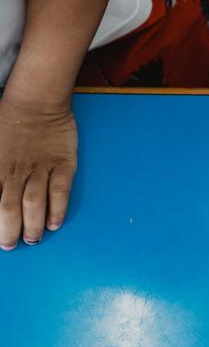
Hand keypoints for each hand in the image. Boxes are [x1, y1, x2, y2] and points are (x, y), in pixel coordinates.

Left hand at [0, 98, 76, 249]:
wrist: (36, 101)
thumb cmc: (7, 122)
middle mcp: (16, 171)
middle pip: (9, 208)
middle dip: (9, 231)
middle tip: (11, 245)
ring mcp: (41, 168)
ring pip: (34, 203)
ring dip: (33, 225)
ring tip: (32, 239)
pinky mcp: (63, 164)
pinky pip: (60, 191)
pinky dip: (57, 209)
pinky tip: (54, 223)